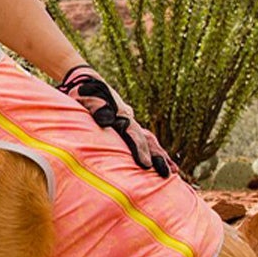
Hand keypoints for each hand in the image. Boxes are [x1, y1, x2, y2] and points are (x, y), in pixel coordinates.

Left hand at [57, 65, 174, 177]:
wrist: (89, 82)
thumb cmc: (85, 92)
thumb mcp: (86, 96)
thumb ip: (96, 106)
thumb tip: (106, 119)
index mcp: (121, 114)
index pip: (133, 134)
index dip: (140, 149)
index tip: (146, 164)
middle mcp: (129, 120)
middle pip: (147, 139)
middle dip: (157, 157)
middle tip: (166, 174)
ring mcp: (129, 124)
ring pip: (149, 141)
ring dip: (160, 156)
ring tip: (173, 172)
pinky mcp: (126, 129)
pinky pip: (143, 142)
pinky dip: (153, 153)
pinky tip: (164, 163)